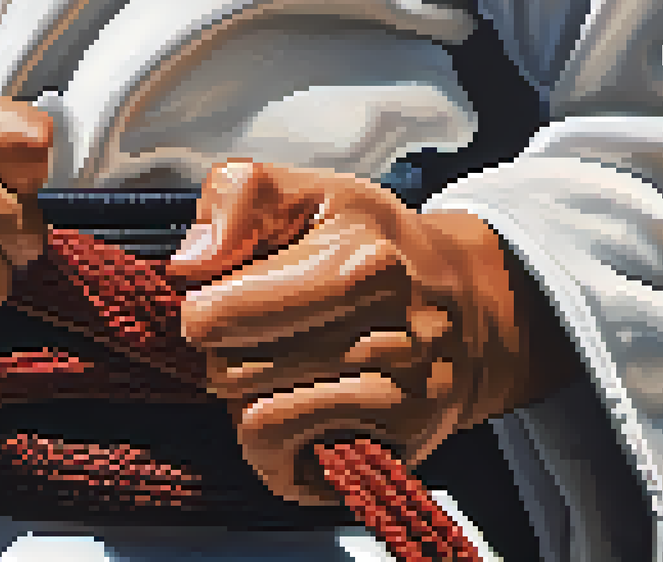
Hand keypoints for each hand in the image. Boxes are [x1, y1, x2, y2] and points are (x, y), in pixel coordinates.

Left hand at [169, 160, 530, 504]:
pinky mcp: (395, 450)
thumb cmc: (372, 245)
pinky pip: (286, 469)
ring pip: (256, 422)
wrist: (468, 306)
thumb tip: (194, 263)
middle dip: (229, 354)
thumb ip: (238, 196)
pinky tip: (301, 410)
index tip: (227, 294)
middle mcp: (393, 337)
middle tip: (266, 333)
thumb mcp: (307, 192)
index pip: (220, 314)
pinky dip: (276, 446)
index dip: (204, 307)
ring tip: (287, 367)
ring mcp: (400, 401)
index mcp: (365, 265)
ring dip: (251, 399)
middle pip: (230, 372)